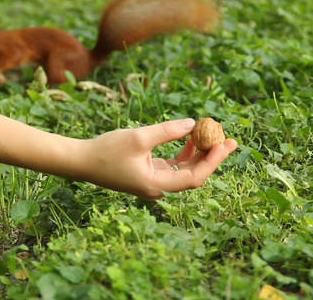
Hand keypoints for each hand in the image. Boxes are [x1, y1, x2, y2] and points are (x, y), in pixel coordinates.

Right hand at [80, 118, 237, 199]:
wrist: (81, 161)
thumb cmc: (106, 150)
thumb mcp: (139, 137)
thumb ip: (166, 131)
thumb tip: (193, 124)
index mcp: (157, 185)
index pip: (194, 177)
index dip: (212, 161)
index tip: (225, 144)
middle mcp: (159, 187)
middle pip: (194, 175)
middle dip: (212, 157)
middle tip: (231, 140)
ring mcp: (155, 181)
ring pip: (186, 170)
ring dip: (200, 153)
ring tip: (214, 134)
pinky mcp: (149, 173)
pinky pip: (174, 165)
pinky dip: (185, 152)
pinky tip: (192, 137)